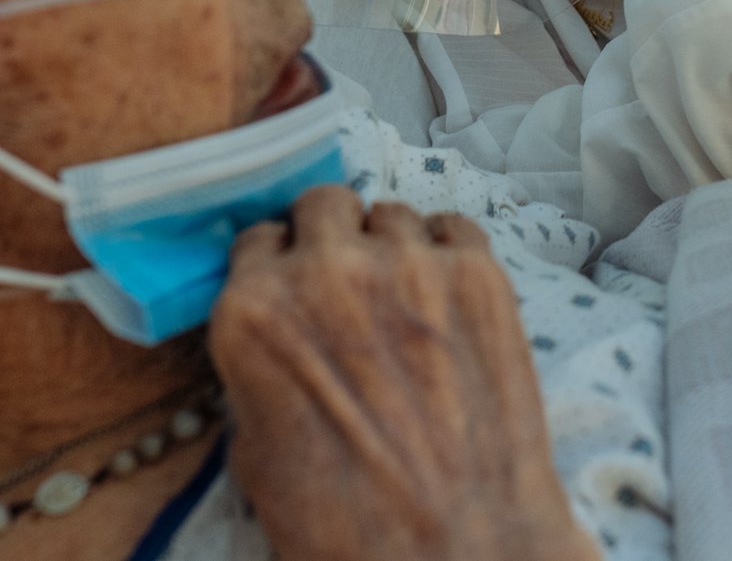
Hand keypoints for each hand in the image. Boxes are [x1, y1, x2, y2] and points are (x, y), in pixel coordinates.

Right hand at [209, 186, 594, 560]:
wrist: (456, 548)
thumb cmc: (347, 524)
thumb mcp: (258, 455)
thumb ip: (259, 373)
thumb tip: (278, 346)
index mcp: (253, 314)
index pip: (256, 240)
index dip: (278, 262)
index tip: (294, 278)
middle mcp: (324, 271)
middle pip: (322, 204)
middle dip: (331, 235)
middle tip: (349, 278)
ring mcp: (407, 263)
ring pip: (390, 212)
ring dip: (390, 246)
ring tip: (407, 297)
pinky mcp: (478, 272)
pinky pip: (455, 225)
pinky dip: (448, 250)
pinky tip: (450, 295)